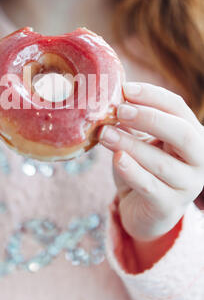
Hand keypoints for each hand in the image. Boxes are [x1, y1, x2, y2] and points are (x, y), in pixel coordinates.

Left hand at [98, 82, 203, 241]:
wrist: (144, 211)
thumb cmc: (143, 168)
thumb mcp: (141, 140)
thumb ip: (131, 120)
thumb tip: (106, 95)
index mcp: (192, 135)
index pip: (178, 108)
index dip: (152, 95)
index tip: (125, 89)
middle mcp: (198, 160)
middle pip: (182, 133)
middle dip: (150, 118)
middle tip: (120, 110)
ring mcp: (186, 186)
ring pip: (161, 162)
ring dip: (130, 144)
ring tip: (104, 133)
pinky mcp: (168, 206)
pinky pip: (149, 186)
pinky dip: (131, 170)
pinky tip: (117, 158)